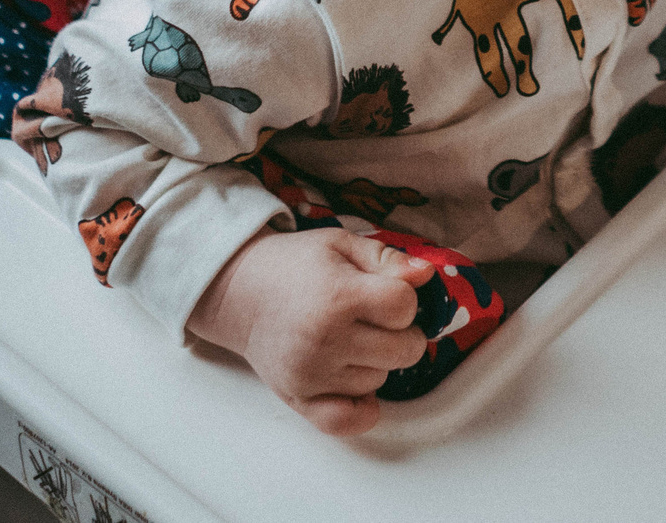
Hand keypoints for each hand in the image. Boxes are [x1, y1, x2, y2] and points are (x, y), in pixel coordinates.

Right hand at [186, 226, 436, 436]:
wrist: (238, 293)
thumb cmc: (294, 265)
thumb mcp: (341, 244)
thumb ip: (387, 258)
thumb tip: (426, 275)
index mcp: (337, 296)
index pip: (404, 307)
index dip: (406, 298)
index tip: (389, 293)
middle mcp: (325, 340)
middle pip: (404, 351)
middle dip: (402, 333)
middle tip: (378, 319)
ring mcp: (312, 375)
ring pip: (379, 380)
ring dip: (376, 362)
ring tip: (351, 339)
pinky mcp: (299, 399)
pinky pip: (347, 421)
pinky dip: (360, 408)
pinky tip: (354, 381)